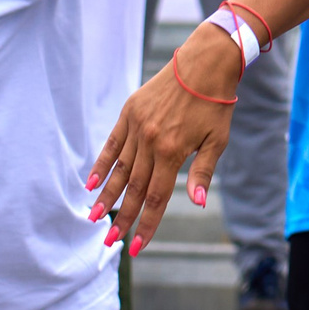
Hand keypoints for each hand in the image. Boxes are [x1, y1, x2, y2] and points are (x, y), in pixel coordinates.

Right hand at [86, 22, 241, 253]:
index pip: (156, 196)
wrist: (204, 63)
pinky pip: (111, 145)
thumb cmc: (215, 105)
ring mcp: (137, 126)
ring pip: (119, 169)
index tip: (136, 246)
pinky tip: (91, 185)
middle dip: (123, 217)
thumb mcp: (217, 140)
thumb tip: (196, 204)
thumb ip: (202, 172)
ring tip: (94, 219)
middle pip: (134, 188)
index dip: (147, 223)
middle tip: (110, 241)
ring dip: (107, 196)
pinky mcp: (129, 113)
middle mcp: (151, 141)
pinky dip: (100, 165)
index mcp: (173, 151)